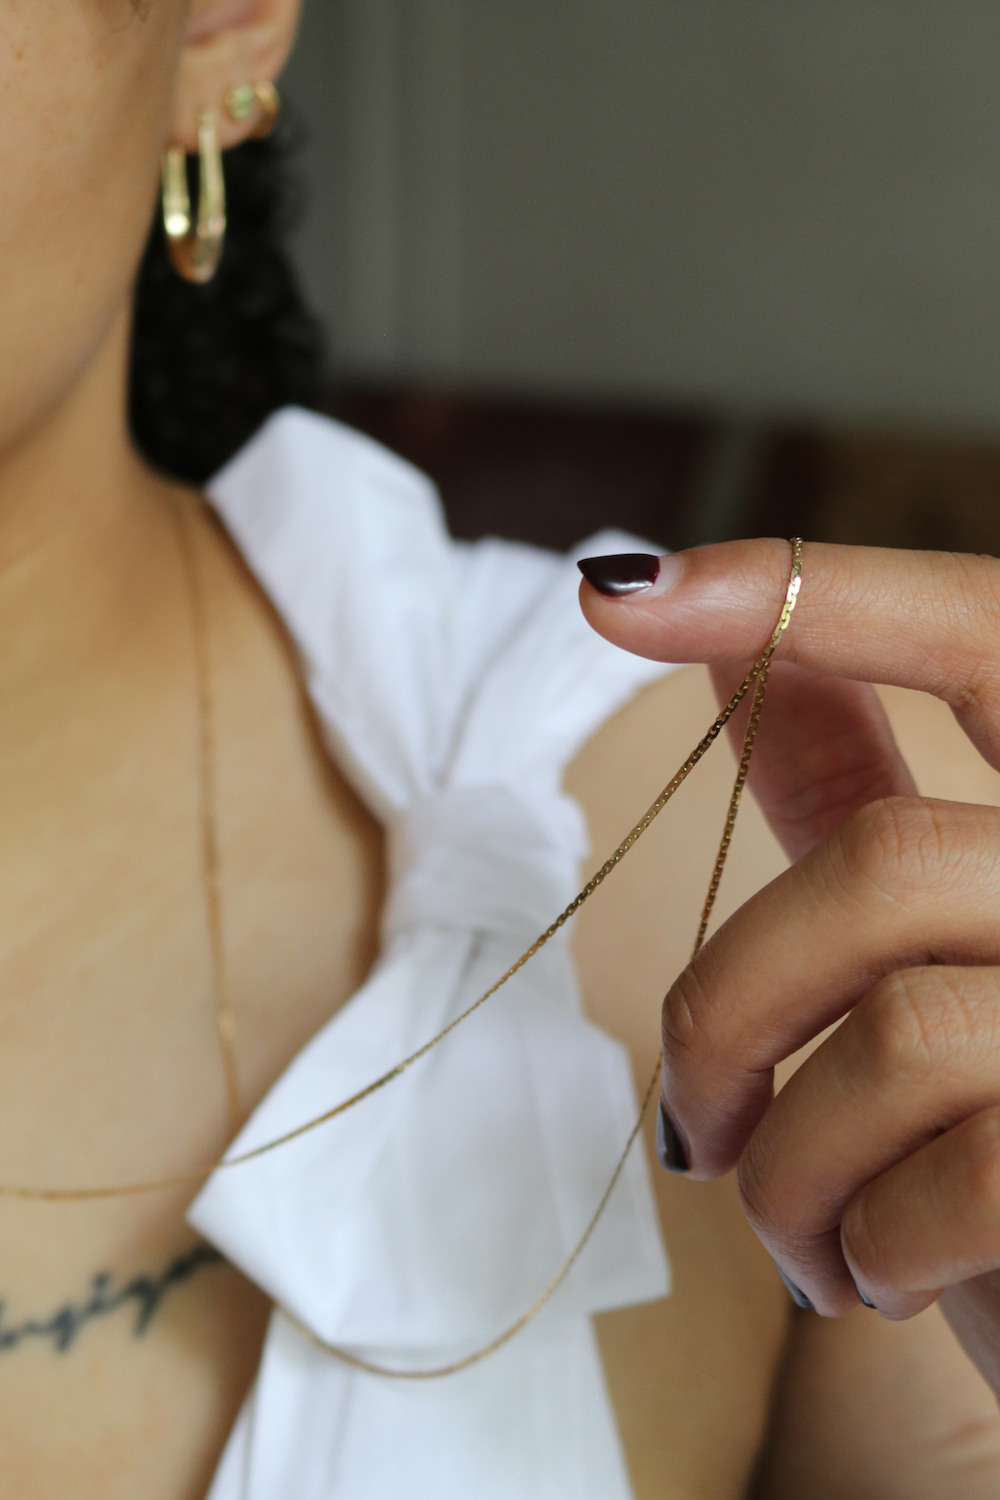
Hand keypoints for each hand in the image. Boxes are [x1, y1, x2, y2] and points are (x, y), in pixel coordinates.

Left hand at [579, 541, 999, 1393]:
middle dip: (732, 1010)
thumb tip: (717, 644)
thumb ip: (852, 784)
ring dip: (785, 1164)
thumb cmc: (996, 1124)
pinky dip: (856, 1248)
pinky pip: (944, 1185)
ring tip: (795, 1226)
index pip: (986, 634)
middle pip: (882, 867)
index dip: (812, 594)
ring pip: (893, 1036)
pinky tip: (870, 1274)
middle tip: (697, 1125)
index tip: (618, 594)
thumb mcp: (933, 936)